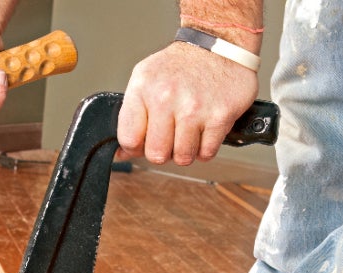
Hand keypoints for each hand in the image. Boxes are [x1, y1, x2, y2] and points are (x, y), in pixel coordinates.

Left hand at [119, 42, 259, 165]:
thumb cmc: (182, 66)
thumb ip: (132, 115)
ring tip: (190, 129)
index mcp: (143, 87)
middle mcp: (166, 96)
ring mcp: (194, 108)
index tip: (146, 140)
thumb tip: (121, 152)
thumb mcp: (147, 78)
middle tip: (172, 135)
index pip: (129, 138)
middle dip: (164, 151)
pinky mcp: (219, 116)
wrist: (221, 45)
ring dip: (187, 150)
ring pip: (182, 158)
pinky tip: (205, 128)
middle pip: (156, 154)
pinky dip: (207, 147)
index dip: (136, 147)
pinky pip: (207, 153)